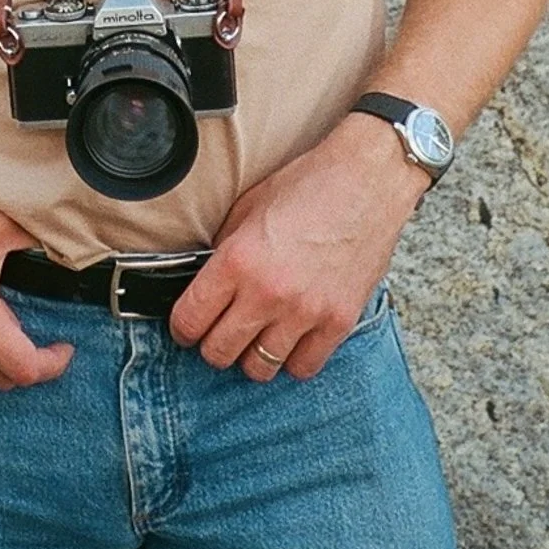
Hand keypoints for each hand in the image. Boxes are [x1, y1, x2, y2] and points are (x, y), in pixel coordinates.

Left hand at [169, 115, 428, 380]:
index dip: (181, 327)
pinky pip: (303, 368)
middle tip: (218, 331)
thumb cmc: (309, 185)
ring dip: (251, 356)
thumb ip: (224, 250)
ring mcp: (305, 312)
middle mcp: (268, 293)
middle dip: (211, 345)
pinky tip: (291, 338)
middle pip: (219, 353)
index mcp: (238, 260)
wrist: (367, 180)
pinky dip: (292, 359)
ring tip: (255, 336)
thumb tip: (206, 282)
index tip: (186, 327)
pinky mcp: (338, 322)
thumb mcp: (248, 207)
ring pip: (259, 368)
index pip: (190, 319)